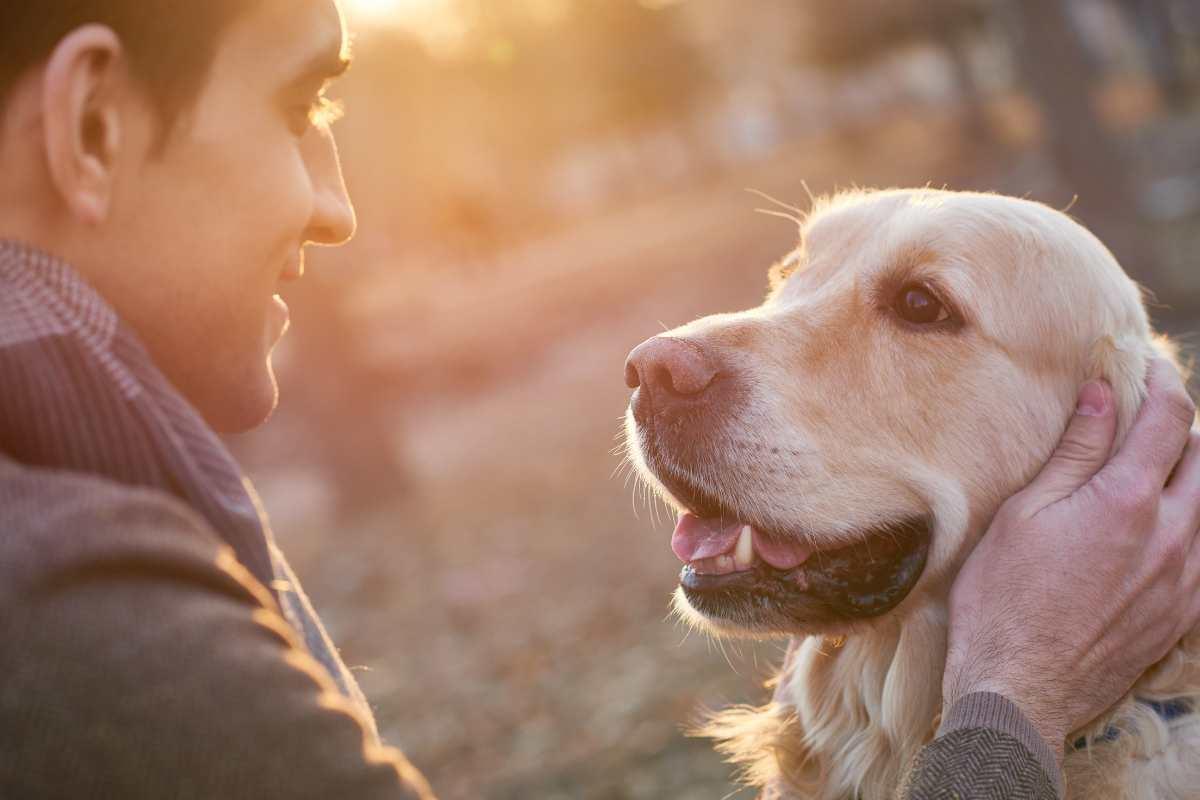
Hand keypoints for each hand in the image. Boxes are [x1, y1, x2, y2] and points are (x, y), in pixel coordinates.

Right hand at [942, 357, 1199, 765]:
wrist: (1021, 686)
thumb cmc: (1004, 598)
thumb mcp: (1025, 514)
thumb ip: (1074, 453)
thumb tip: (1102, 396)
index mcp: (1126, 501)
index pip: (1169, 419)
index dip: (1162, 380)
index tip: (1147, 363)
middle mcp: (1171, 534)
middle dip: (1182, 425)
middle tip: (1149, 412)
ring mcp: (1185, 577)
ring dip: (1190, 474)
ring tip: (1154, 467)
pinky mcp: (1184, 612)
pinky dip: (1191, 523)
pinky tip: (1161, 525)